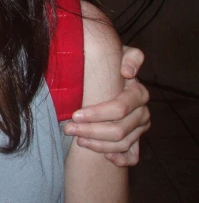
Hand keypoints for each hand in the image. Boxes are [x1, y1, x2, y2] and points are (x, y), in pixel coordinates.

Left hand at [64, 46, 149, 165]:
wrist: (113, 73)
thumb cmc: (112, 63)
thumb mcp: (120, 52)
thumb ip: (130, 56)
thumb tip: (127, 72)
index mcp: (138, 93)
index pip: (119, 108)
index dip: (97, 114)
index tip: (75, 114)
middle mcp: (142, 112)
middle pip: (119, 130)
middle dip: (91, 131)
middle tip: (68, 128)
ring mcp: (140, 128)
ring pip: (122, 144)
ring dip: (98, 145)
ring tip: (76, 139)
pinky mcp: (137, 138)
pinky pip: (133, 156)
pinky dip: (120, 159)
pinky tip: (106, 158)